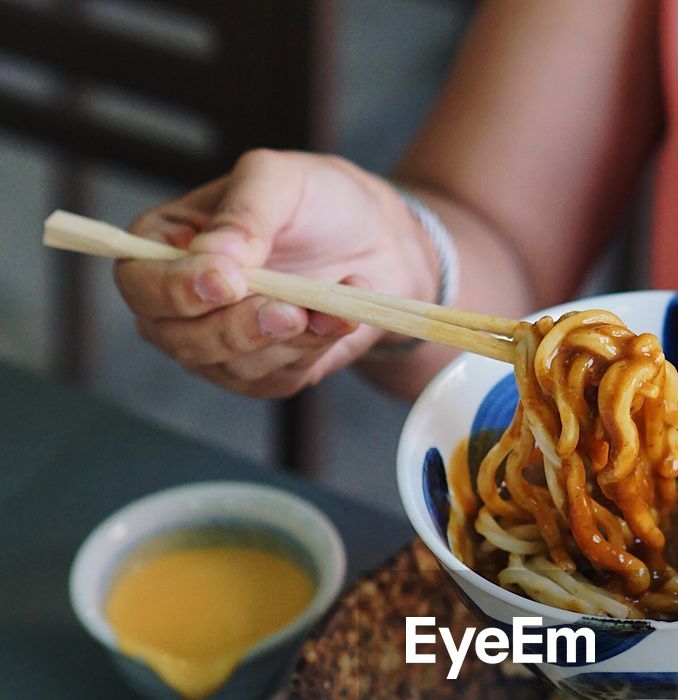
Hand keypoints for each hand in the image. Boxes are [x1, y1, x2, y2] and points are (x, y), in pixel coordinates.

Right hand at [114, 150, 436, 396]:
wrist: (376, 242)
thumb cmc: (316, 200)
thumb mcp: (280, 179)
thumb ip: (245, 213)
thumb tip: (216, 259)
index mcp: (164, 245)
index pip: (139, 282)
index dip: (176, 290)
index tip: (229, 282)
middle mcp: (179, 303)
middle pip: (175, 337)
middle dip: (234, 328)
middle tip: (289, 309)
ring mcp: (218, 344)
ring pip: (229, 366)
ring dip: (284, 341)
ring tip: (327, 306)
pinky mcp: (263, 374)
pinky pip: (275, 380)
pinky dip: (312, 351)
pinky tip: (338, 320)